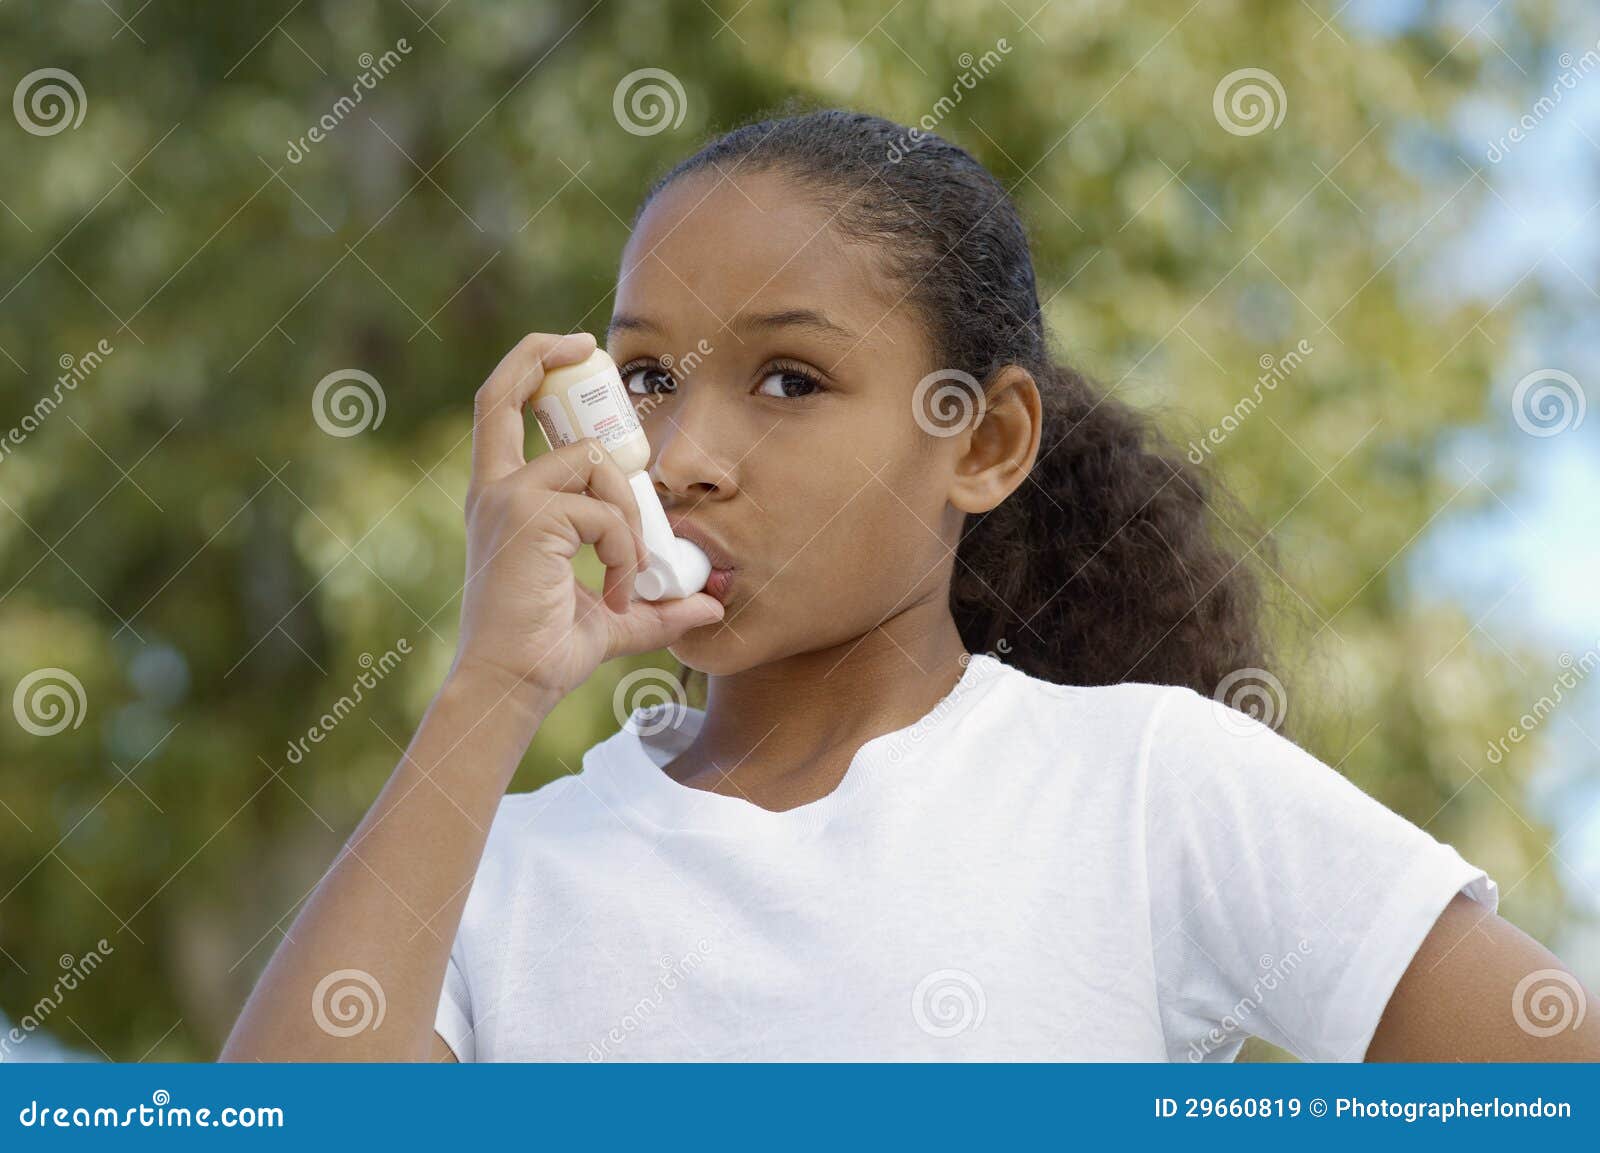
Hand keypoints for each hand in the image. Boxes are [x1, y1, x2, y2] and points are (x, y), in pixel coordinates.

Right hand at [449, 332, 724, 711]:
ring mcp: (508, 499)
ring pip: (594, 463)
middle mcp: (495, 489)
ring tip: (630, 574)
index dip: (531, 364)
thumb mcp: (613, 620)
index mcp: (502, 499)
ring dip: (629, 517)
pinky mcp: (528, 516)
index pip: (498, 407)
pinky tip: (619, 592)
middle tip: (594, 357)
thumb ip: (657, 605)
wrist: (513, 688)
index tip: (575, 350)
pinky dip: (627, 551)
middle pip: (507, 390)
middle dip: (549, 357)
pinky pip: (606, 512)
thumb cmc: (547, 655)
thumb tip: (711, 606)